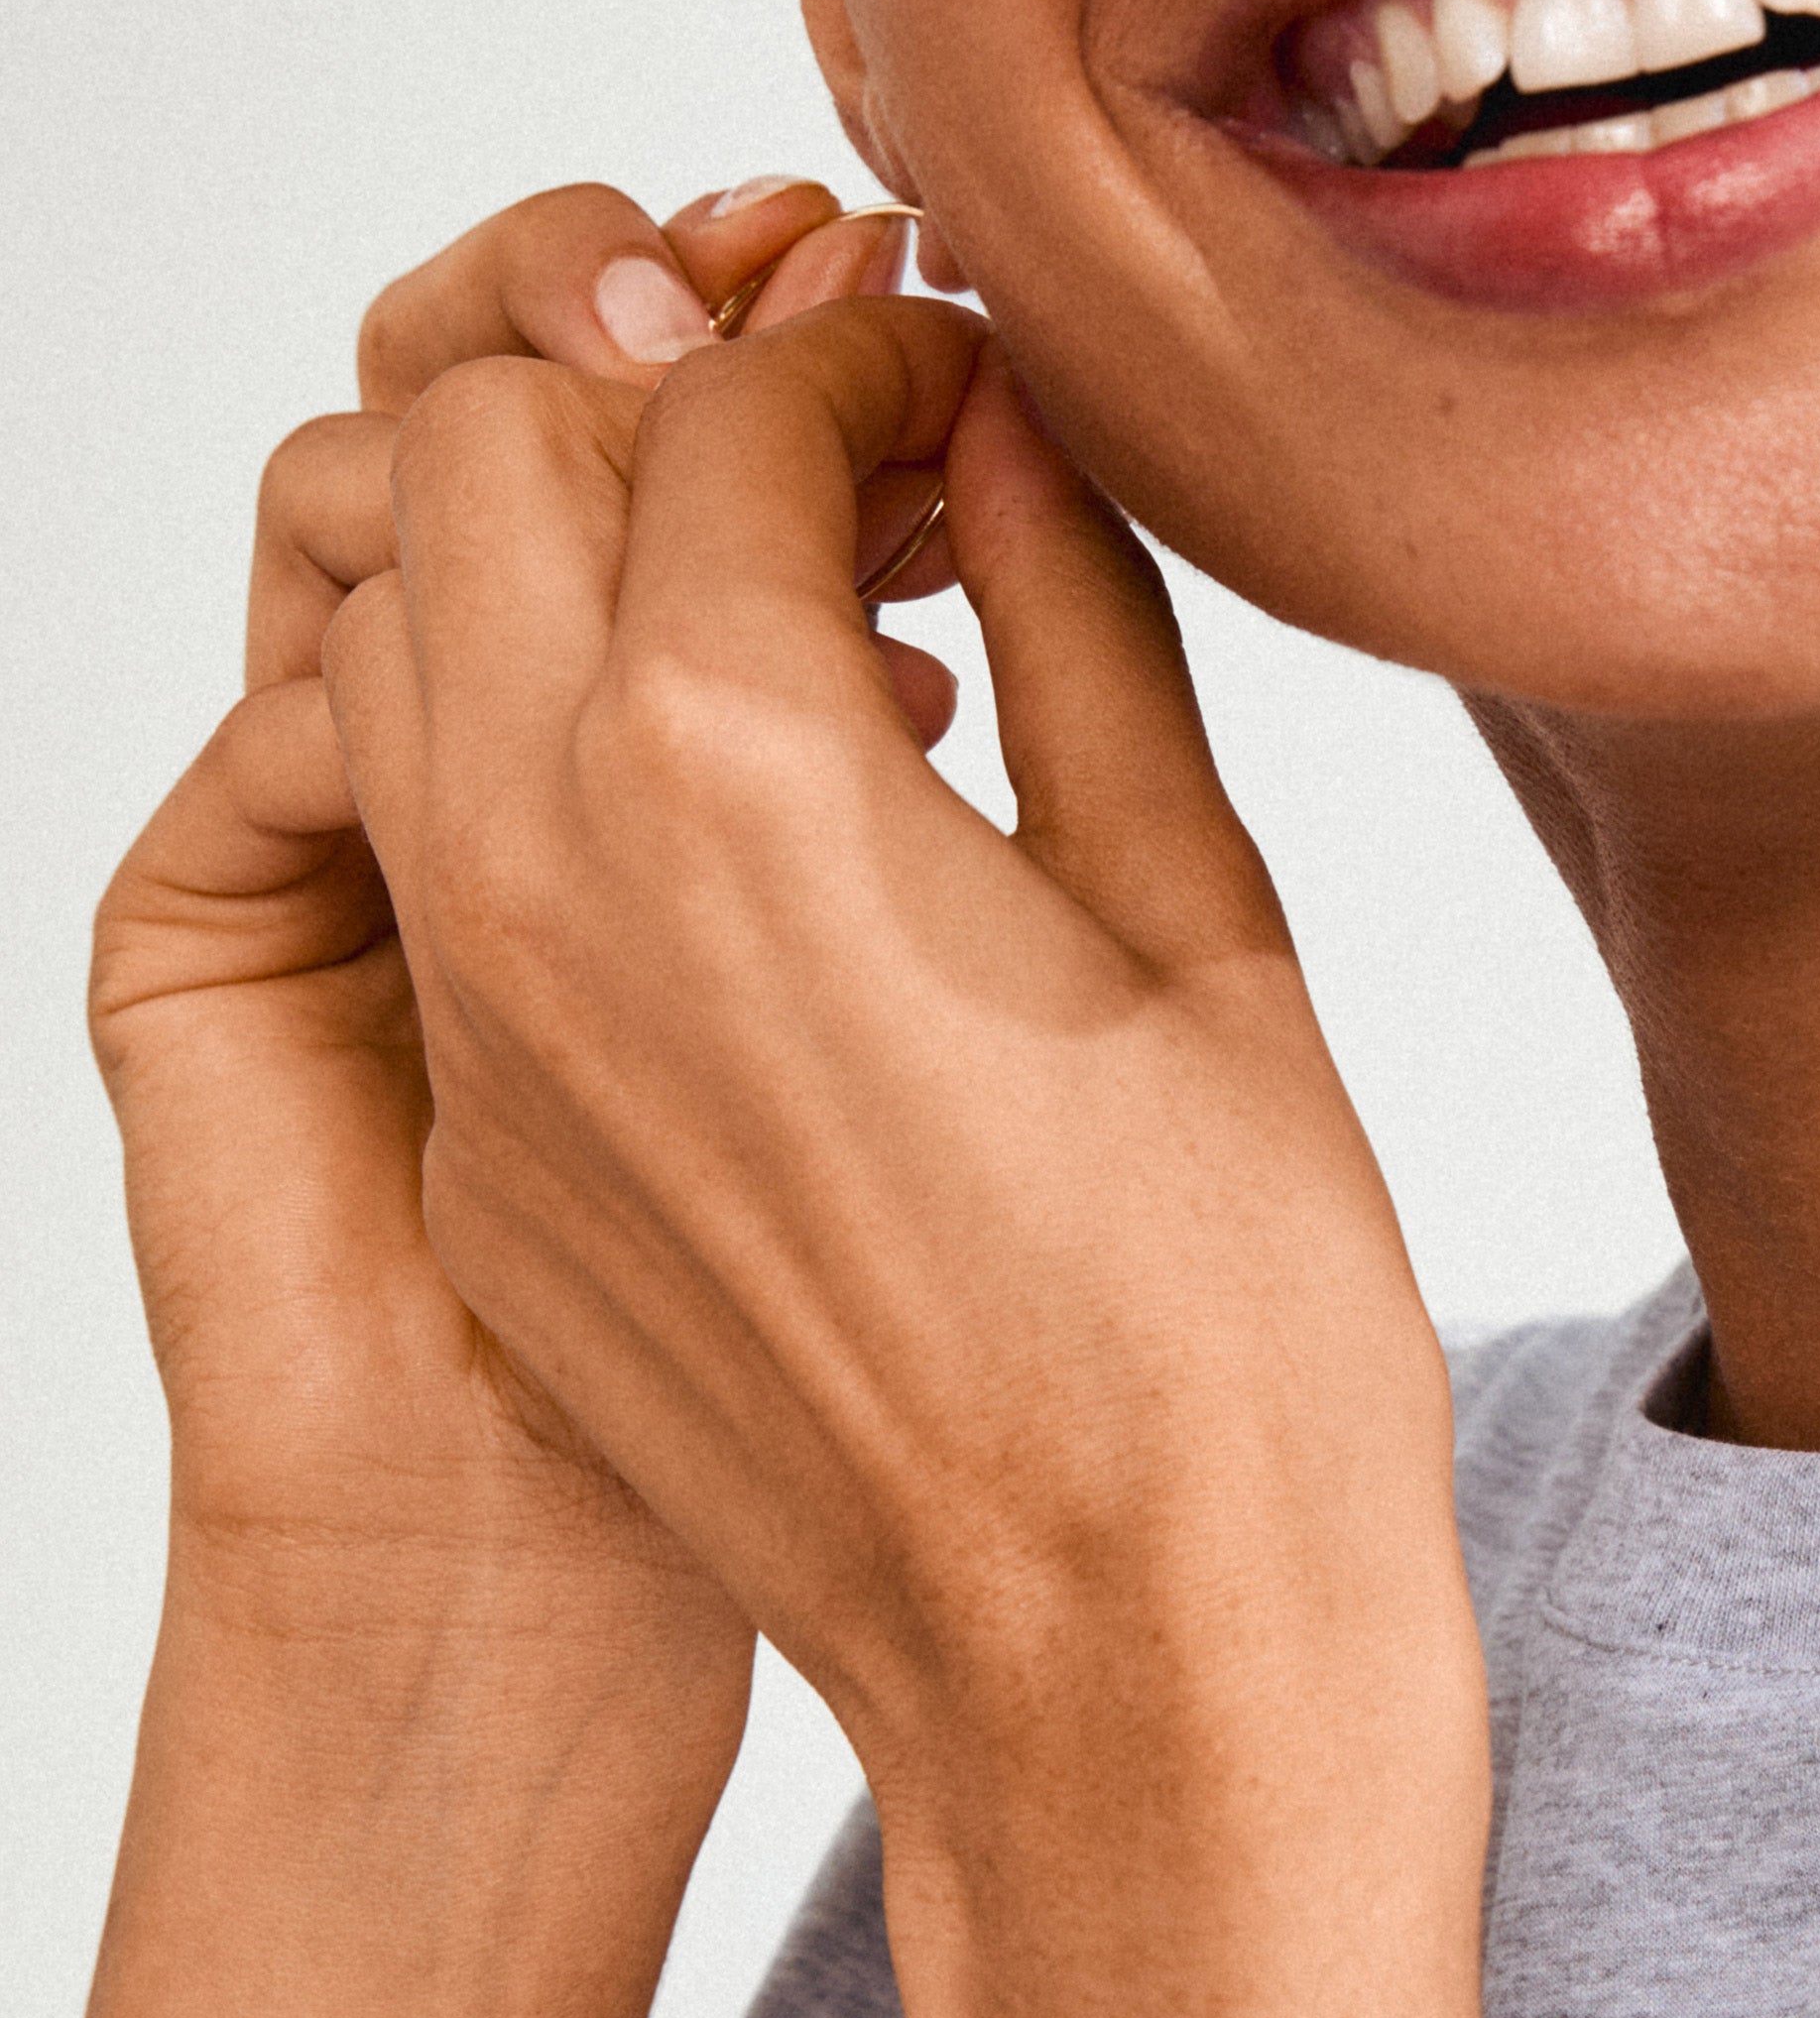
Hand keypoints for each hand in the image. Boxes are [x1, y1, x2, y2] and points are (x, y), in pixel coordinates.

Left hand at [309, 282, 1461, 1806]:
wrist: (1117, 1667)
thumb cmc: (1226, 1313)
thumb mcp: (1197, 907)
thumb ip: (1068, 619)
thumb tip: (1004, 426)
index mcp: (746, 771)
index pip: (727, 406)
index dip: (870, 350)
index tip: (970, 380)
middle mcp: (544, 868)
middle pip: (478, 460)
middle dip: (657, 396)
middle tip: (847, 455)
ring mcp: (482, 1025)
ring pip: (395, 644)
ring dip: (565, 570)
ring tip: (787, 625)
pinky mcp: (485, 1153)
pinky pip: (438, 858)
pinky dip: (547, 763)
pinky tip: (761, 840)